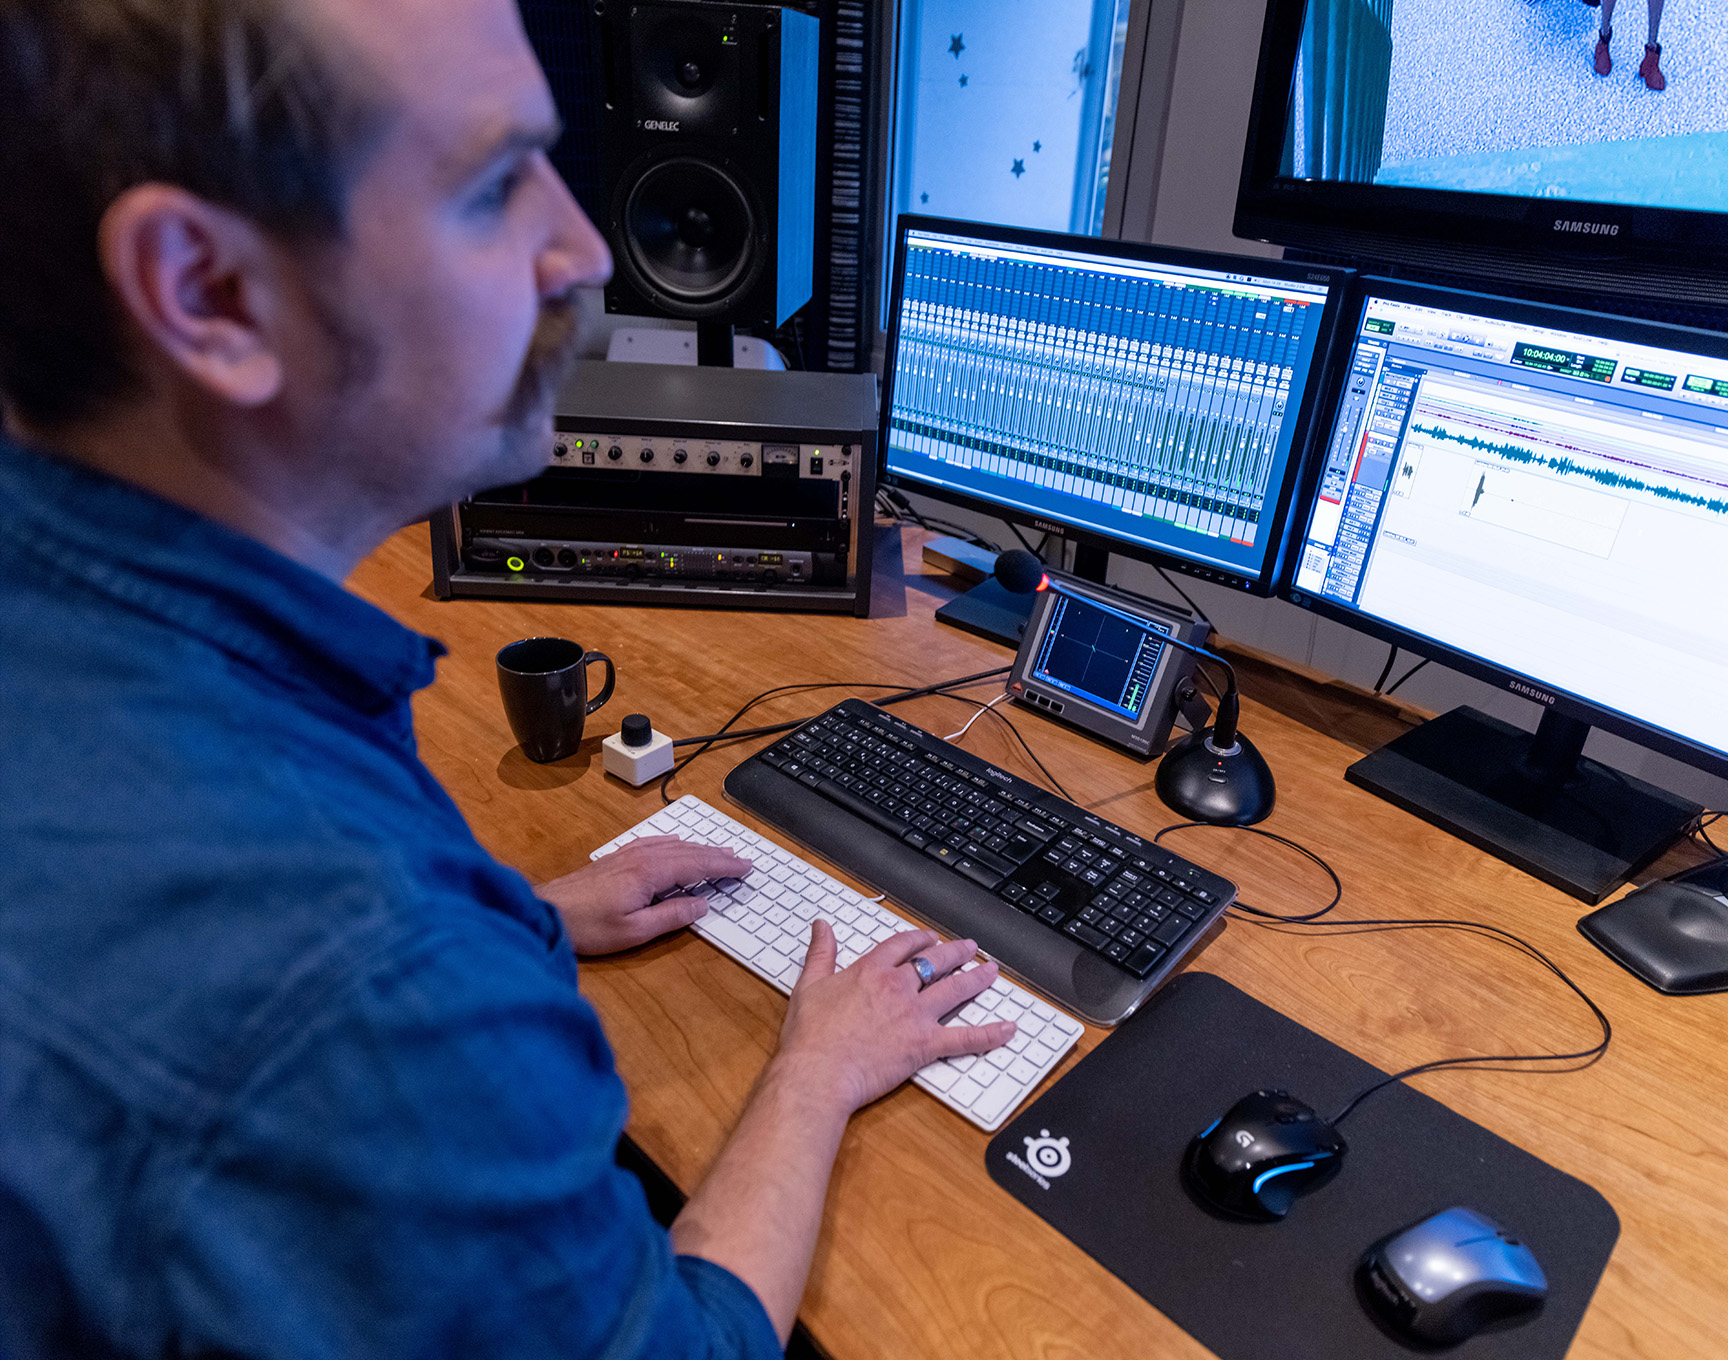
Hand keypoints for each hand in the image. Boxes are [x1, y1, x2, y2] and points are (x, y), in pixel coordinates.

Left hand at [538, 835, 753, 955]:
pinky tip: (677, 843)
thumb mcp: (634, 931)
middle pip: (689, 851)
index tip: (746, 866)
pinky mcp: (616, 858)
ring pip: (673, 845)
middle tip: (742, 858)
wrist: (546, 912)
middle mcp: (641, 856)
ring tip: (718, 851)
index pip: (697, 865)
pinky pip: (655, 843)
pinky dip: (675, 843)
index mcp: (650, 872)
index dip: (724, 866)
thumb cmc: (587, 927)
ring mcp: (627, 854)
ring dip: (699, 848)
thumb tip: (702, 905)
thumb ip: (671, 916)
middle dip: (717, 854)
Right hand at [772, 922, 1015, 1114]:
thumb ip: (820, 953)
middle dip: (955, 953)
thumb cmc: (810, 1036)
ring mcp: (915, 1015)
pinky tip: (1008, 1028)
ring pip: (955, 990)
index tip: (928, 938)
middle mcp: (898, 987)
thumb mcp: (809, 985)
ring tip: (992, 970)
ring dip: (977, 978)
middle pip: (934, 962)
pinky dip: (990, 1034)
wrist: (819, 1071)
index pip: (902, 945)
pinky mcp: (925, 1044)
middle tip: (969, 948)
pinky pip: (965, 1037)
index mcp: (871, 971)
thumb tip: (821, 927)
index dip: (919, 938)